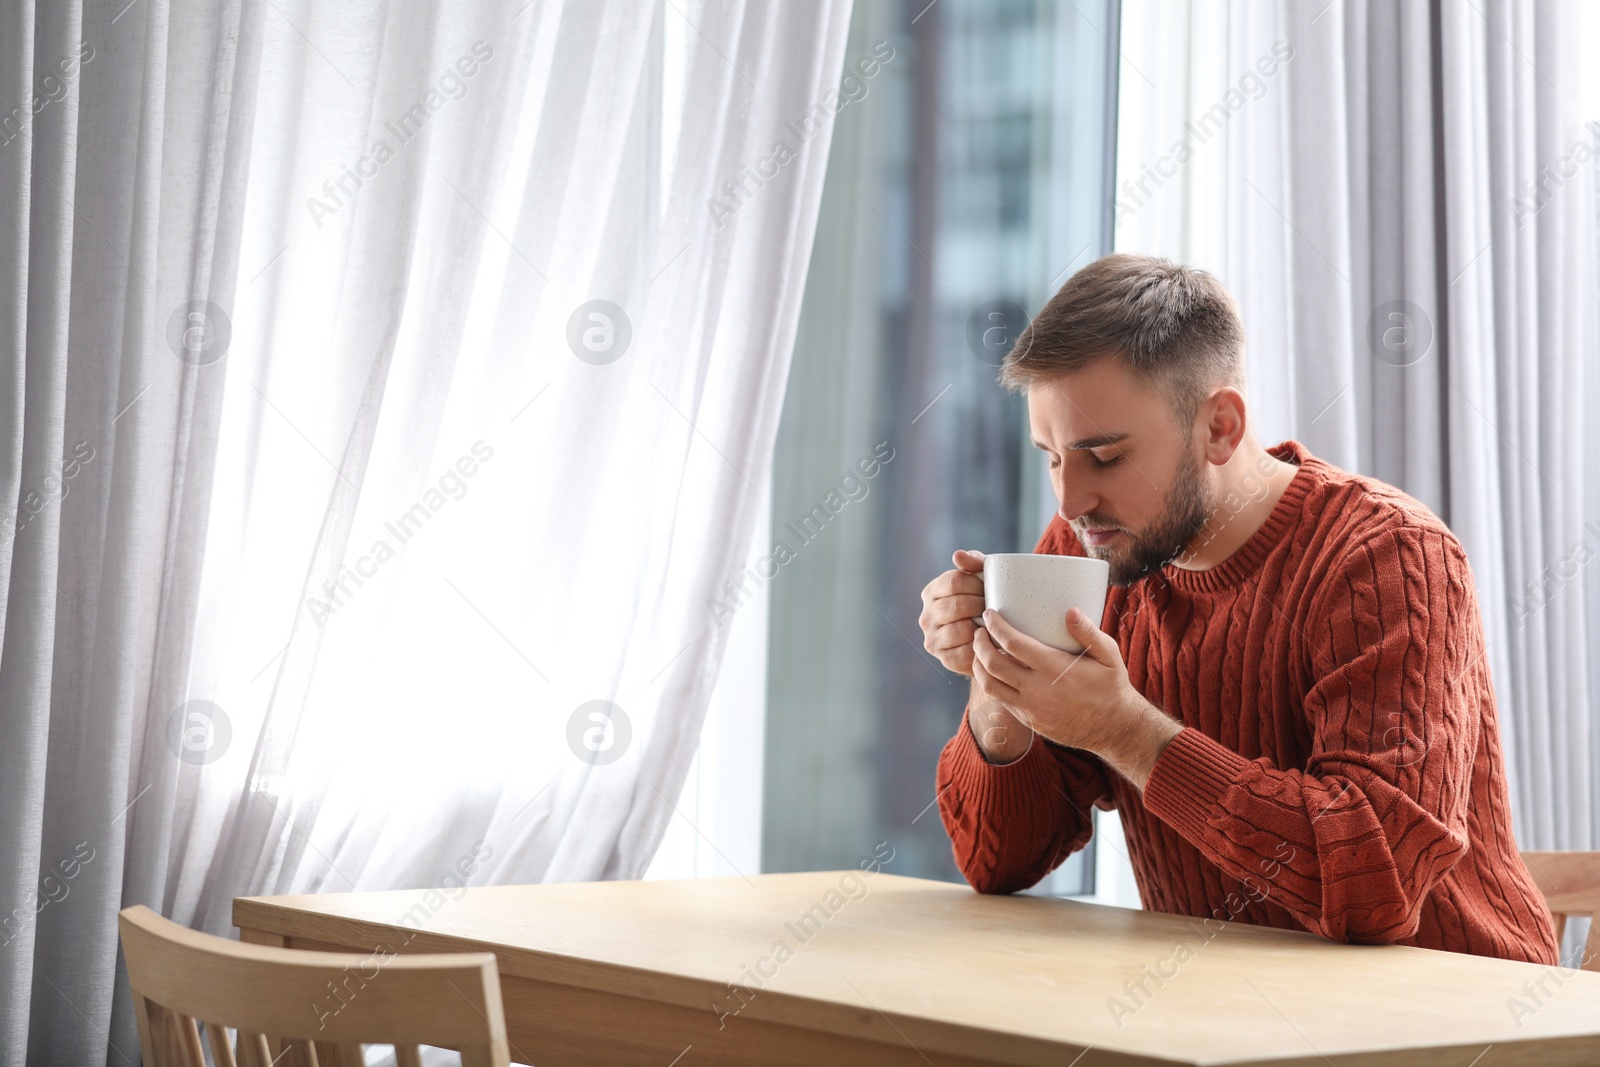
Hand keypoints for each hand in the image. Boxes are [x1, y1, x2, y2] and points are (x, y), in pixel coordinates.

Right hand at [918, 550, 987, 675]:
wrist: (992, 639)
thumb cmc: (985, 602)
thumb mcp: (981, 580)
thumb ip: (973, 564)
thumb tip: (957, 556)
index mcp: (931, 592)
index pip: (953, 582)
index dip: (976, 584)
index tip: (990, 589)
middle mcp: (926, 616)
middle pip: (956, 605)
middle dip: (981, 605)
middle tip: (996, 607)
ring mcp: (933, 639)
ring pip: (961, 629)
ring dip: (982, 626)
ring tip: (994, 623)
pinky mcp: (945, 659)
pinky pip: (966, 651)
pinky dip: (981, 646)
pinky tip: (990, 640)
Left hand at [972, 606, 1182, 788]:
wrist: (1114, 728)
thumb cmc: (1111, 686)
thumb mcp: (1108, 655)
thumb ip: (1089, 632)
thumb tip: (1070, 611)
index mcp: (1054, 669)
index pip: (1012, 643)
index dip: (995, 626)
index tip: (990, 614)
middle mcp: (1037, 690)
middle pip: (992, 664)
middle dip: (979, 644)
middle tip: (979, 631)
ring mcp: (1030, 708)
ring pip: (989, 685)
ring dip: (978, 665)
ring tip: (979, 651)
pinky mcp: (1028, 721)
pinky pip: (1001, 700)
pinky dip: (991, 683)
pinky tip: (994, 672)